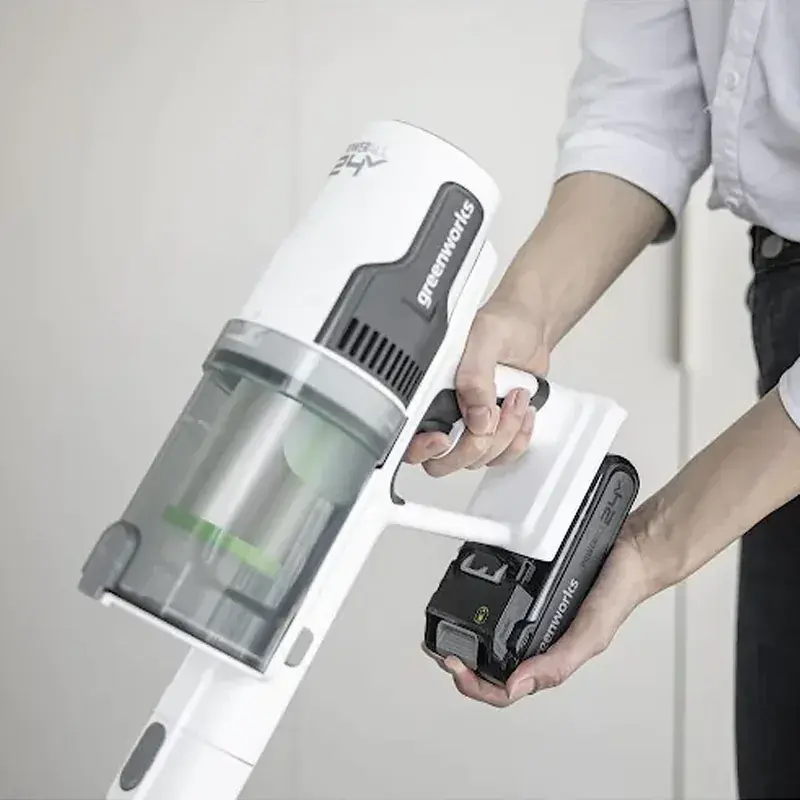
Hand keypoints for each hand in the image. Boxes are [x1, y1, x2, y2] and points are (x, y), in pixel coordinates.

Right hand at [404, 297, 550, 475]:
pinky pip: (503, 456)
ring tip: (515, 398)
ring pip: (479, 459)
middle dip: (474, 445)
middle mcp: (446, 412)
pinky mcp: (496, 432)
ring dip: (504, 434)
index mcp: (430, 391)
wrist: (529, 329)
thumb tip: (478, 417)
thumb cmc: (500, 324)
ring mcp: (471, 425)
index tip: (444, 438)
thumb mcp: (484, 338)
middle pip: (445, 460)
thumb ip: (475, 376)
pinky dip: (519, 439)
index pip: (411, 438)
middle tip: (491, 416)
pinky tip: (523, 412)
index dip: (424, 448)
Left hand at [426, 512, 657, 706]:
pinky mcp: (528, 592)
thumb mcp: (591, 634)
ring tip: (444, 632)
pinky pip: (499, 607)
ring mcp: (531, 617)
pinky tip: (468, 600)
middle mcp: (537, 640)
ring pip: (491, 639)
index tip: (454, 663)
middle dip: (460, 665)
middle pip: (490, 667)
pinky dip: (479, 608)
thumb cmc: (616, 593)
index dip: (474, 684)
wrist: (628, 550)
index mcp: (549, 658)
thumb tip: (516, 686)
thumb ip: (557, 662)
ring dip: (465, 640)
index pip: (504, 689)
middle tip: (437, 649)